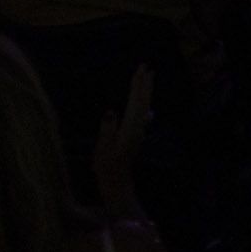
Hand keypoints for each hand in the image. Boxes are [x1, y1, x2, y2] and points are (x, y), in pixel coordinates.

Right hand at [92, 65, 152, 221]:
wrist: (117, 184)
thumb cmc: (107, 167)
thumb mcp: (103, 148)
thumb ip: (107, 128)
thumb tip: (111, 110)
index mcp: (130, 128)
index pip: (135, 101)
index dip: (138, 85)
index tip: (140, 69)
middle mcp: (137, 128)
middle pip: (143, 102)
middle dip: (144, 84)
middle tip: (146, 67)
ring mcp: (138, 133)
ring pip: (144, 108)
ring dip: (145, 93)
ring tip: (147, 80)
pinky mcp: (135, 137)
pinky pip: (141, 115)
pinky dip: (143, 105)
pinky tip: (146, 107)